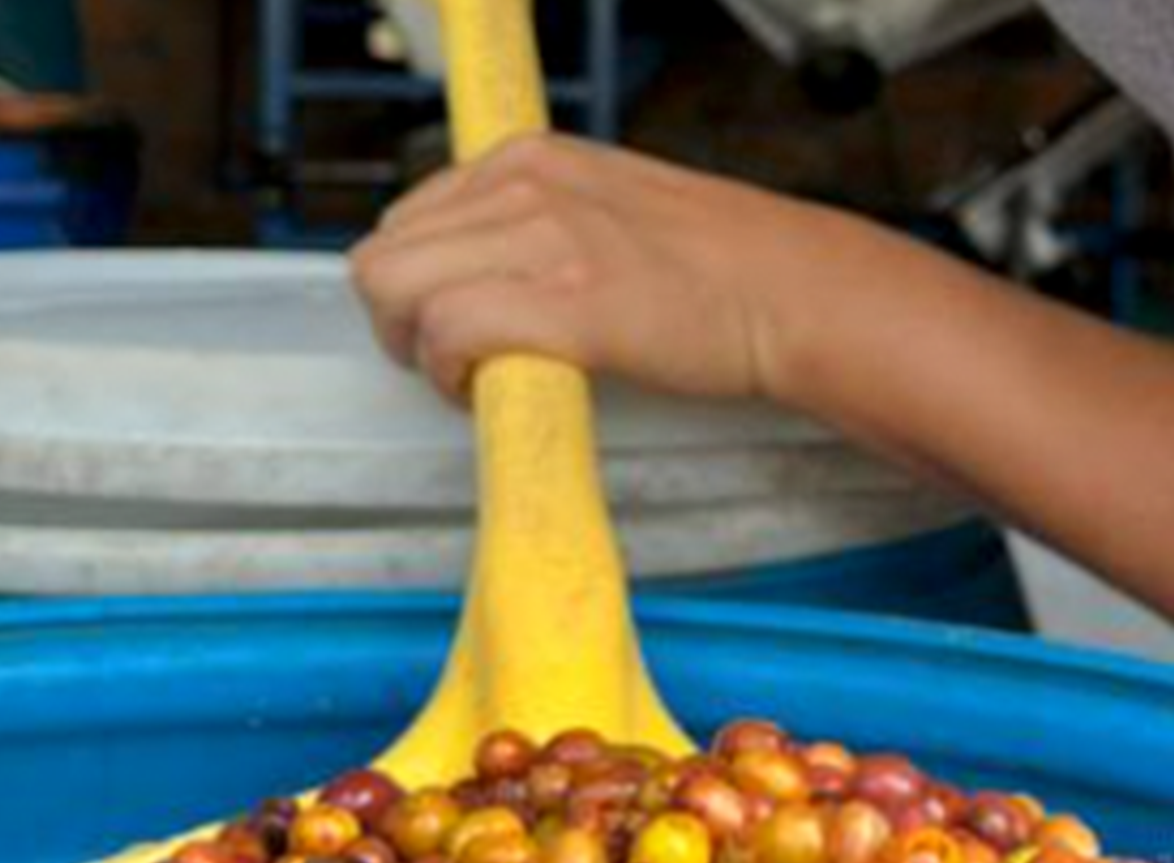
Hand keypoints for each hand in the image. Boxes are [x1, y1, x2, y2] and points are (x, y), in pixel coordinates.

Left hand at [351, 134, 816, 401]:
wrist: (788, 292)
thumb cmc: (716, 268)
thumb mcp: (608, 207)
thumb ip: (539, 222)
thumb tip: (486, 271)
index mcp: (530, 159)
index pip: (408, 220)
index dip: (416, 287)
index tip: (450, 325)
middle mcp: (523, 186)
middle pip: (384, 260)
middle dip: (402, 324)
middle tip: (452, 364)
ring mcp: (540, 240)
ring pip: (399, 295)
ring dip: (420, 352)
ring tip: (473, 380)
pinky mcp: (562, 303)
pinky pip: (448, 334)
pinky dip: (451, 376)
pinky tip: (489, 392)